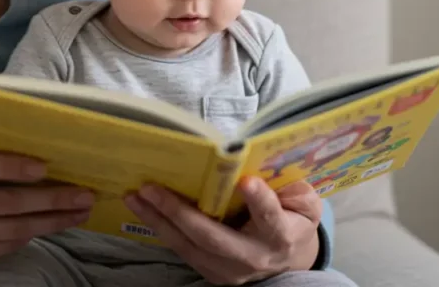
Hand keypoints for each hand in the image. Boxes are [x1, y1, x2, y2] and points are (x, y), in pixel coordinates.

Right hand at [0, 137, 95, 265]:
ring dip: (50, 222)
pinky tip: (51, 225)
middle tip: (83, 194)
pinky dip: (30, 236)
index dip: (12, 167)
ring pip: (10, 230)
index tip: (45, 166)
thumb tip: (24, 130)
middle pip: (4, 203)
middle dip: (50, 200)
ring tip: (78, 212)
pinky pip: (2, 247)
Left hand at [124, 177, 321, 285]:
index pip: (270, 218)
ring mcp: (229, 270)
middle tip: (150, 188)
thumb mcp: (304, 202)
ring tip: (134, 197)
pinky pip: (182, 250)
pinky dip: (161, 228)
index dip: (259, 201)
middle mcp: (252, 257)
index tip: (246, 181)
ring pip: (189, 246)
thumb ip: (293, 187)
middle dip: (179, 212)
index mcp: (281, 235)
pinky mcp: (211, 272)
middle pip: (213, 237)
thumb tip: (266, 165)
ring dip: (158, 221)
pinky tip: (143, 209)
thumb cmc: (294, 219)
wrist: (287, 259)